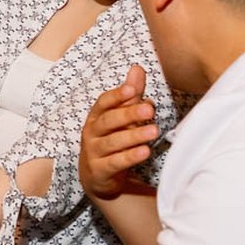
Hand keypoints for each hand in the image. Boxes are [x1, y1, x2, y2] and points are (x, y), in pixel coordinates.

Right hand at [79, 64, 158, 200]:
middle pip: (108, 121)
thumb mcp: (120, 117)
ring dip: (133, 136)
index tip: (132, 89)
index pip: (103, 103)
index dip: (117, 96)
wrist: (97, 176)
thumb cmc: (112, 140)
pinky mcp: (100, 171)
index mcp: (96, 117)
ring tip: (153, 131)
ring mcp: (94, 152)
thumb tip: (137, 68)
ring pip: (113, 142)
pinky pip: (115, 162)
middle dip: (128, 114)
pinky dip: (130, 157)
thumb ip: (130, 95)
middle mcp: (92, 133)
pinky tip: (144, 152)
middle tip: (149, 110)